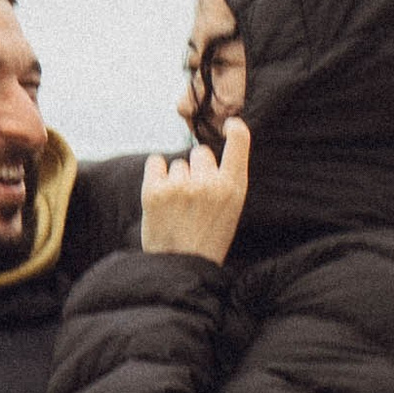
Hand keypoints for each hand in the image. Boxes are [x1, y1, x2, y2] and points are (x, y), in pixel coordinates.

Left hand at [140, 116, 249, 263]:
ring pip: (178, 163)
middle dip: (197, 168)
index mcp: (233, 189)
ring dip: (176, 178)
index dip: (235, 129)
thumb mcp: (230, 211)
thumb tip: (209, 151)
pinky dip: (156, 174)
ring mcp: (180, 186)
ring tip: (178, 206)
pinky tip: (161, 194)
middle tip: (194, 198)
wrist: (180, 267)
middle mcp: (208, 183)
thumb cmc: (207, 239)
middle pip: (200, 153)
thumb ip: (225, 180)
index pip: (239, 143)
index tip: (230, 125)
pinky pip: (156, 162)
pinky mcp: (154, 190)